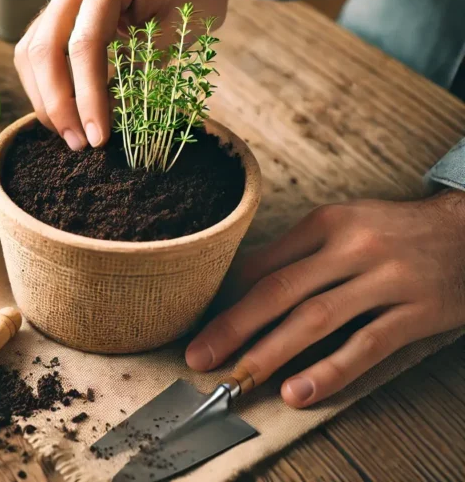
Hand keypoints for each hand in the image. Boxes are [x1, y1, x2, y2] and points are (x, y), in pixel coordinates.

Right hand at [13, 0, 264, 149]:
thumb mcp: (179, 34)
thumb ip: (141, 69)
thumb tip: (107, 116)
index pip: (85, 44)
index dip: (87, 96)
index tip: (99, 136)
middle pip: (45, 49)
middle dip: (58, 104)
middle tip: (79, 143)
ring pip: (31, 54)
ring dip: (45, 100)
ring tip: (72, 135)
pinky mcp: (53, 14)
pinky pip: (34, 54)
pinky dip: (44, 88)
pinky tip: (65, 115)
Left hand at [186, 190, 464, 407]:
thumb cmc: (392, 233)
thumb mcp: (343, 226)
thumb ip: (296, 255)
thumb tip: (237, 289)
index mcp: (326, 223)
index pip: (263, 265)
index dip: (226, 300)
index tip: (196, 328)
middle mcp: (353, 246)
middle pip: (280, 291)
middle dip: (233, 327)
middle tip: (199, 357)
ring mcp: (387, 279)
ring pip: (317, 320)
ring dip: (272, 352)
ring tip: (240, 379)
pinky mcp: (417, 312)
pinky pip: (367, 345)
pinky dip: (330, 371)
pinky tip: (299, 391)